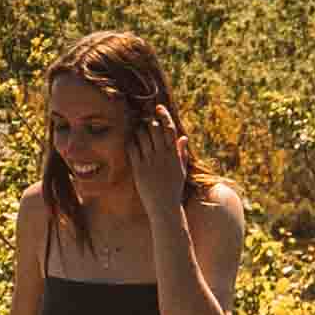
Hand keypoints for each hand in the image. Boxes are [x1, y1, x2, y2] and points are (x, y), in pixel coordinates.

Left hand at [129, 103, 187, 225]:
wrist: (164, 207)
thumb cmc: (173, 189)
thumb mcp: (181, 170)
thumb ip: (181, 153)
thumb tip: (183, 137)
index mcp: (174, 154)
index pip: (169, 128)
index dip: (164, 115)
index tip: (159, 107)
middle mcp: (162, 156)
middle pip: (153, 128)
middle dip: (148, 122)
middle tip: (145, 122)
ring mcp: (150, 162)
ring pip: (141, 136)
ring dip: (139, 130)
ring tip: (138, 132)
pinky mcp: (138, 169)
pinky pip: (132, 148)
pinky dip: (131, 142)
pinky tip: (131, 142)